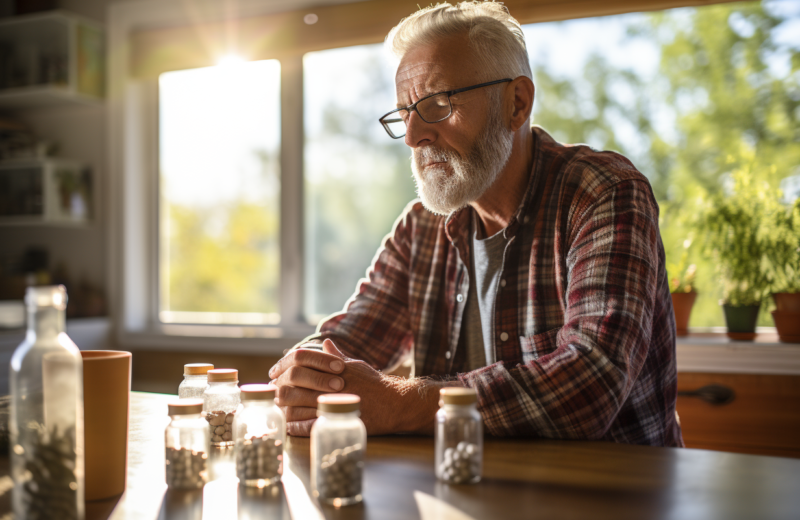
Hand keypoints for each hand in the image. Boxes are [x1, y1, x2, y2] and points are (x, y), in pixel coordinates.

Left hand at [271, 339, 437, 436]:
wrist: (393, 403)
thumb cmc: (374, 384)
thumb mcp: (355, 365)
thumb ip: (336, 356)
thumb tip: (326, 343)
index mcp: (330, 368)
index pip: (297, 366)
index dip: (281, 371)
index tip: (274, 377)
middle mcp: (328, 384)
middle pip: (292, 387)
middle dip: (279, 392)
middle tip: (273, 397)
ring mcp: (331, 403)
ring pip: (296, 406)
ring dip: (284, 409)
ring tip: (278, 411)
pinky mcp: (335, 421)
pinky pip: (308, 424)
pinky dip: (296, 425)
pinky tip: (290, 425)